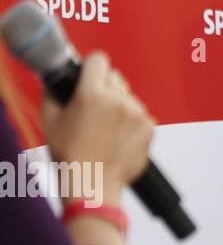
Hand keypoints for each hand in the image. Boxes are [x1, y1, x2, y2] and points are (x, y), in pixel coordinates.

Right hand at [41, 51, 154, 203]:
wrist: (93, 183)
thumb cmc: (70, 155)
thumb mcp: (50, 122)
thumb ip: (52, 94)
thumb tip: (56, 81)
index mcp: (92, 95)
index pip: (98, 60)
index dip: (91, 66)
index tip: (89, 73)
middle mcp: (118, 100)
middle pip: (114, 78)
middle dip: (104, 88)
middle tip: (93, 109)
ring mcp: (137, 113)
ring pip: (128, 98)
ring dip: (119, 107)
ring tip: (105, 130)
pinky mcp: (150, 126)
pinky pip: (140, 115)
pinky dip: (132, 123)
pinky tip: (118, 139)